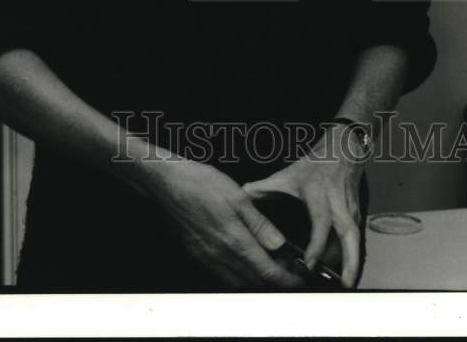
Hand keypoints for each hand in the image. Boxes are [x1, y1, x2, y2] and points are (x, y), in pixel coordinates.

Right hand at [145, 157, 307, 289]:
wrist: (166, 184)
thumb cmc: (200, 183)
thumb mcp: (238, 196)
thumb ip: (260, 224)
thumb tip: (279, 244)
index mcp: (234, 240)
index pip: (267, 272)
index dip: (287, 279)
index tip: (300, 280)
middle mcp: (220, 256)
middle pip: (255, 281)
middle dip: (275, 281)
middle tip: (290, 271)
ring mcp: (207, 258)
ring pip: (239, 282)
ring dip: (257, 279)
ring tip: (271, 265)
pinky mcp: (197, 255)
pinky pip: (223, 275)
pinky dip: (240, 275)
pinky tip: (245, 261)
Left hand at [242, 125, 367, 288]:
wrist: (342, 151)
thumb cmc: (313, 166)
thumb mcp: (288, 174)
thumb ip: (265, 187)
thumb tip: (242, 196)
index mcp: (319, 194)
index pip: (320, 221)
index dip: (317, 243)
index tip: (311, 263)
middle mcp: (337, 204)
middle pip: (348, 233)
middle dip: (347, 260)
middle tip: (342, 285)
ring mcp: (350, 210)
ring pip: (355, 238)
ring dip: (353, 262)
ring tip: (346, 286)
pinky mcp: (356, 215)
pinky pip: (355, 239)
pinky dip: (352, 256)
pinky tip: (346, 274)